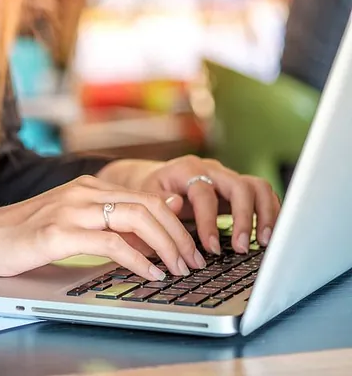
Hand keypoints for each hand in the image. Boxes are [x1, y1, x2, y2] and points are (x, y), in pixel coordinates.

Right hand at [0, 175, 208, 280]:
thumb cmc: (19, 235)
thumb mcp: (67, 224)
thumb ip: (102, 224)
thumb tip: (144, 237)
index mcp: (88, 188)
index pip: (146, 198)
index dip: (175, 223)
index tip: (189, 248)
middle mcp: (82, 192)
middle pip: (149, 205)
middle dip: (179, 235)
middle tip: (194, 261)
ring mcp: (69, 209)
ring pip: (136, 219)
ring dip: (166, 246)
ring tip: (179, 269)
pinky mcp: (56, 232)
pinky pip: (110, 243)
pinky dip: (137, 259)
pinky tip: (149, 273)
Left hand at [97, 156, 281, 254]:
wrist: (158, 179)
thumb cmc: (151, 190)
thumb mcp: (147, 194)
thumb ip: (160, 201)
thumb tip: (177, 205)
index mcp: (187, 169)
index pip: (204, 193)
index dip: (209, 221)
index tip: (211, 247)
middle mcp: (212, 170)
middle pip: (240, 186)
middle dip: (244, 219)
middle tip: (241, 247)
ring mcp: (228, 177)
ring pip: (258, 187)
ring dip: (265, 215)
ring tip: (264, 242)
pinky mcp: (238, 188)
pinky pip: (263, 195)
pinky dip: (270, 213)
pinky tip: (267, 235)